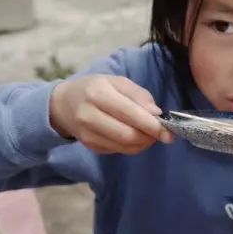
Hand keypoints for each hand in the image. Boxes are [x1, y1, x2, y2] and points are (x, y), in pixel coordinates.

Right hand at [50, 75, 173, 154]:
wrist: (64, 104)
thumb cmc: (95, 89)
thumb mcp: (116, 82)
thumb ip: (138, 95)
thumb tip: (156, 114)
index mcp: (98, 94)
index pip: (129, 113)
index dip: (151, 125)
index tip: (168, 130)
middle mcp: (89, 116)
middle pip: (127, 135)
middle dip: (149, 137)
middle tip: (162, 133)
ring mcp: (87, 134)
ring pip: (124, 146)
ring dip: (143, 143)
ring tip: (149, 134)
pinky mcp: (90, 146)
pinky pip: (118, 151)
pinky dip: (132, 146)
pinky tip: (134, 136)